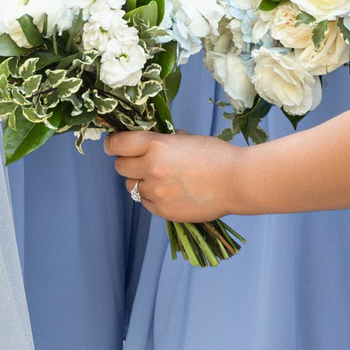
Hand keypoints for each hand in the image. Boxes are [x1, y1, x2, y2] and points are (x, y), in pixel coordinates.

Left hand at [107, 130, 244, 224]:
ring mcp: (156, 192)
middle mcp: (151, 168)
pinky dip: (151, 198)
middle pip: (120, 167)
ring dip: (140, 182)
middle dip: (127, 163)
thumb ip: (162, 140)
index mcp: (155, 145)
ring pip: (131, 186)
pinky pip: (145, 203)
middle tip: (139, 162)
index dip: (113, 145)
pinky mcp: (164, 211)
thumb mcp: (184, 138)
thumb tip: (148, 141)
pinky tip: (166, 192)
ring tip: (158, 179)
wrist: (236, 182)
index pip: (117, 144)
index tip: (114, 146)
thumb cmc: (215, 155)